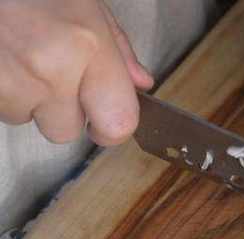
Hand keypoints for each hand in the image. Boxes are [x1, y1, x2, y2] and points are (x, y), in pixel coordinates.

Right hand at [0, 0, 152, 145]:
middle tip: (50, 74)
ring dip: (27, 99)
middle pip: (67, 131)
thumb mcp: (85, 2)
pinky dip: (3, 91)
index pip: (118, 122)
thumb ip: (118, 47)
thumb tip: (140, 83)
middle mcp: (53, 68)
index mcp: (88, 45)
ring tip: (20, 57)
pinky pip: (1, 109)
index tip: (104, 125)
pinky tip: (4, 59)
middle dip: (61, 112)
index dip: (112, 130)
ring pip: (28, 120)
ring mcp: (13, 80)